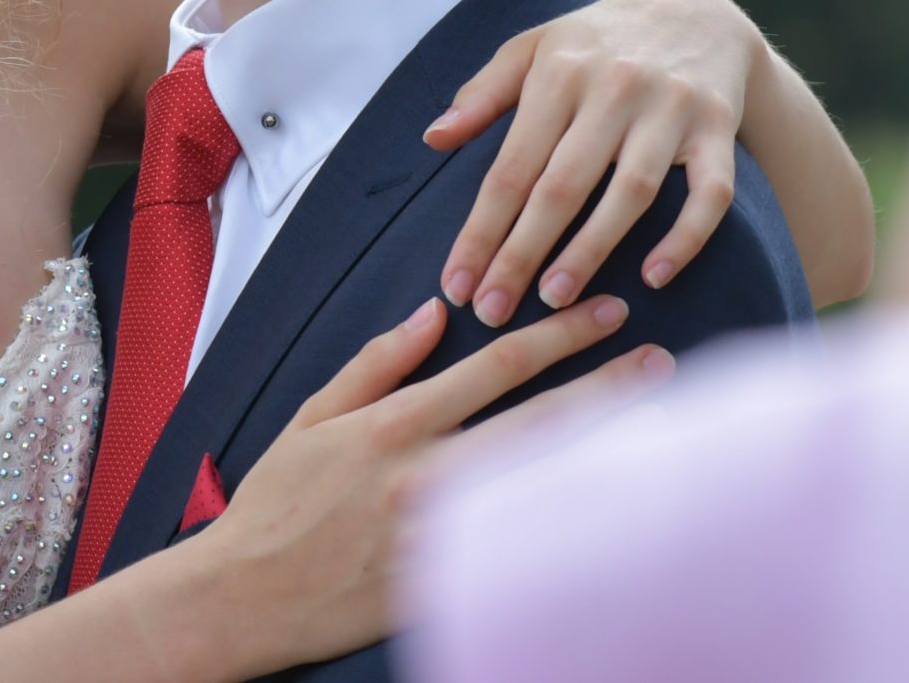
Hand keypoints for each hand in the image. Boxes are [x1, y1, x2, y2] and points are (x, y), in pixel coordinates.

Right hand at [190, 294, 671, 672]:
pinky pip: (527, 549)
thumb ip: (376, 363)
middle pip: (539, 420)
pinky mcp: (450, 583)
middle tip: (660, 359)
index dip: (558, 334)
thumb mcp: (314, 417)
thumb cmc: (278, 505)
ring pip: (544, 483)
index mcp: (393, 425)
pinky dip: (573, 523)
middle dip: (606, 385)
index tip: (606, 312)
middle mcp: (428, 475)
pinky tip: (617, 506)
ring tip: (660, 423)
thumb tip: (433, 314)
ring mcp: (445, 534)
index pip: (496, 365)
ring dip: (605, 448)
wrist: (248, 596)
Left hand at [425, 0, 755, 324]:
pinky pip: (711, 192)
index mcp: (558, 74)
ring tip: (556, 300)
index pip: (510, 166)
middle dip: (523, 255)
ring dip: (592, 251)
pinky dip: (685, 236)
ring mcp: (670, 109)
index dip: (481, 230)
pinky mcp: (718, 127)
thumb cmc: (593, 42)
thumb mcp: (531, 48)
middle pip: (562, 187)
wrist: (693, 9)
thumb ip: (482, 94)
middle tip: (494, 313)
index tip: (456, 284)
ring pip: (630, 192)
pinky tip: (653, 276)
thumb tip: (433, 138)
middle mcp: (614, 89)